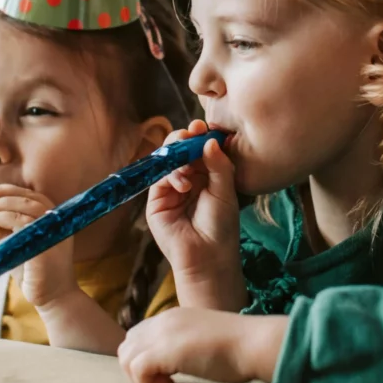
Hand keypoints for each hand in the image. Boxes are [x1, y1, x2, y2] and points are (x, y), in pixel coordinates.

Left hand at [0, 184, 75, 307]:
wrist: (52, 296)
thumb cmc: (33, 272)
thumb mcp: (15, 245)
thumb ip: (2, 230)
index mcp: (51, 216)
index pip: (27, 195)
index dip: (3, 191)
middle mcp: (55, 219)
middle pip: (24, 197)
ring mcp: (52, 229)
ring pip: (22, 206)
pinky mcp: (45, 241)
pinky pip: (20, 222)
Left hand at [117, 308, 286, 382]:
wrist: (252, 343)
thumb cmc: (238, 347)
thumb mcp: (203, 339)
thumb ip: (184, 344)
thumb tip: (172, 362)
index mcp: (174, 316)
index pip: (140, 335)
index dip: (147, 357)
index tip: (168, 373)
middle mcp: (164, 320)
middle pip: (127, 345)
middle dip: (138, 368)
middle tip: (163, 381)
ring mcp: (162, 334)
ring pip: (126, 357)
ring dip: (141, 377)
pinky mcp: (163, 351)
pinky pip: (136, 369)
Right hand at [146, 120, 244, 308]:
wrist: (207, 256)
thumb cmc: (221, 226)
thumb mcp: (225, 191)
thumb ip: (218, 164)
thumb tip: (210, 139)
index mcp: (207, 174)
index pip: (199, 148)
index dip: (199, 136)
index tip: (202, 127)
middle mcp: (188, 178)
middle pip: (180, 149)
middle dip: (185, 139)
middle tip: (192, 134)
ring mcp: (171, 188)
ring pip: (167, 159)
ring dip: (178, 156)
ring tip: (189, 167)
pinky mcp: (157, 199)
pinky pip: (159, 177)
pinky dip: (171, 175)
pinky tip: (184, 185)